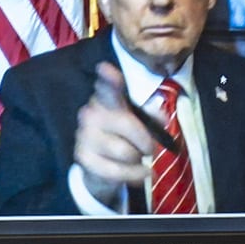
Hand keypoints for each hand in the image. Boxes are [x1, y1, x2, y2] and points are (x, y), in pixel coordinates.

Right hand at [72, 62, 156, 206]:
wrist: (100, 166)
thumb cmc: (123, 137)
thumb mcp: (141, 124)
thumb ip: (152, 117)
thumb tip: (161, 115)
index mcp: (106, 99)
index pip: (107, 86)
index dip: (108, 78)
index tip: (106, 69)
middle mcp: (90, 113)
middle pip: (128, 124)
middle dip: (146, 140)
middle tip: (149, 148)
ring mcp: (84, 135)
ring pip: (125, 151)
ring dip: (139, 160)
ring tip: (137, 159)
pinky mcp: (83, 158)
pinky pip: (117, 171)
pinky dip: (134, 175)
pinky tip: (140, 173)